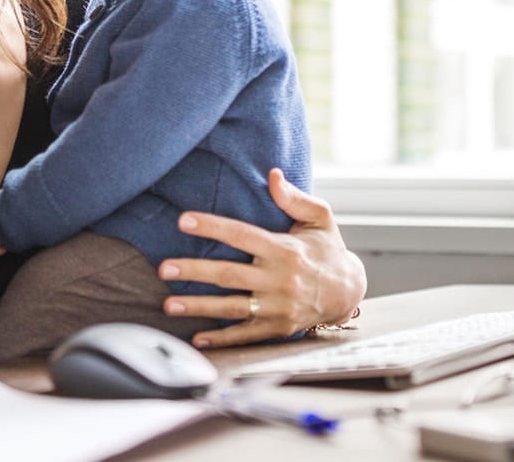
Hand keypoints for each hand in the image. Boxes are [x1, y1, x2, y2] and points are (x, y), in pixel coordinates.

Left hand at [159, 169, 366, 348]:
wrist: (349, 292)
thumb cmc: (328, 249)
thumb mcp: (320, 218)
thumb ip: (294, 198)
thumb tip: (272, 175)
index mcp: (285, 249)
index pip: (242, 235)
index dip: (212, 227)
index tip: (184, 220)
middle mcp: (279, 280)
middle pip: (229, 274)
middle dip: (195, 271)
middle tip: (164, 268)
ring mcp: (278, 307)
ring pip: (231, 307)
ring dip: (198, 307)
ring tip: (169, 304)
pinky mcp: (277, 328)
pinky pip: (245, 334)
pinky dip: (221, 339)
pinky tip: (197, 338)